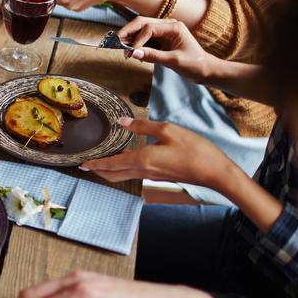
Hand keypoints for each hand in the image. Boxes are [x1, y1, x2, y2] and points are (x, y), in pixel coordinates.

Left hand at [81, 117, 237, 189]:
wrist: (215, 172)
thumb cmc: (194, 150)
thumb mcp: (168, 130)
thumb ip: (143, 126)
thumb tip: (122, 121)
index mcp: (142, 160)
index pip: (111, 164)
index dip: (95, 164)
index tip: (82, 164)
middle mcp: (143, 171)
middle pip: (114, 174)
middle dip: (99, 170)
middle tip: (87, 166)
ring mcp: (152, 175)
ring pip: (124, 175)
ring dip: (110, 170)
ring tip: (101, 163)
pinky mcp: (160, 175)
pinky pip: (135, 173)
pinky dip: (124, 169)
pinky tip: (126, 160)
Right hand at [119, 17, 215, 82]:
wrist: (205, 70)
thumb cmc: (194, 64)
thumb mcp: (174, 61)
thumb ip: (153, 56)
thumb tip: (133, 53)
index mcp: (174, 26)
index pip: (149, 28)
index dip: (137, 39)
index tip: (130, 53)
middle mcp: (168, 25)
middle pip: (142, 22)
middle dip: (128, 32)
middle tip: (115, 43)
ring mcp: (164, 31)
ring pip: (141, 29)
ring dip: (130, 37)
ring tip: (121, 49)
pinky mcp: (161, 39)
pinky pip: (144, 38)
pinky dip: (135, 43)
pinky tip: (130, 52)